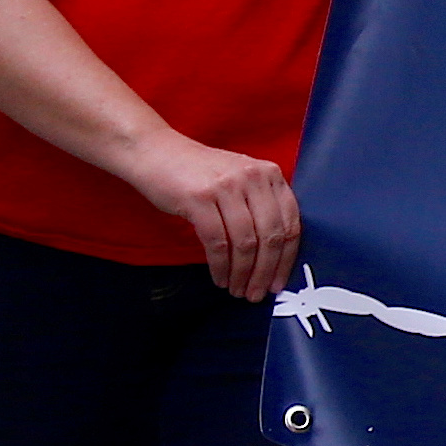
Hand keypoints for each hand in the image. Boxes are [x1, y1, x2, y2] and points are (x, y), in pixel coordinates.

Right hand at [122, 133, 299, 301]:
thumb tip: (273, 255)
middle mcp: (254, 178)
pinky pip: (217, 242)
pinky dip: (220, 266)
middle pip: (271, 236)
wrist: (154, 151)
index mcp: (270, 175)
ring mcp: (227, 187)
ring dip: (243, 273)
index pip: (290, 223)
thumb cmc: (198, 173)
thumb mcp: (240, 179)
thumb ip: (260, 206)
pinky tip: (219, 278)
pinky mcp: (199, 198)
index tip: (279, 282)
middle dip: (266, 272)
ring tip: (238, 290)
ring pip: (246, 243)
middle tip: (257, 294)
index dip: (286, 258)